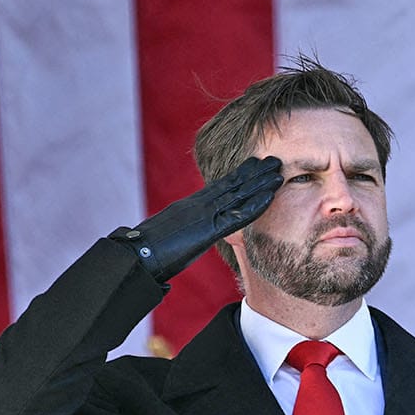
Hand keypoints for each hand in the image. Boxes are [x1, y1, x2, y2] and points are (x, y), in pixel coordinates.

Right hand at [110, 156, 282, 282]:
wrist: (137, 254)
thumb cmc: (149, 251)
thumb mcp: (174, 236)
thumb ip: (187, 231)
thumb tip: (191, 235)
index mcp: (192, 207)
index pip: (220, 187)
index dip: (239, 176)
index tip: (254, 165)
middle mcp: (200, 205)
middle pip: (232, 185)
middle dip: (254, 173)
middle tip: (273, 160)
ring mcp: (204, 214)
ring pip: (238, 194)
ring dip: (260, 182)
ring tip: (278, 169)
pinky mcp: (208, 229)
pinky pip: (237, 216)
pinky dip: (255, 205)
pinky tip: (270, 196)